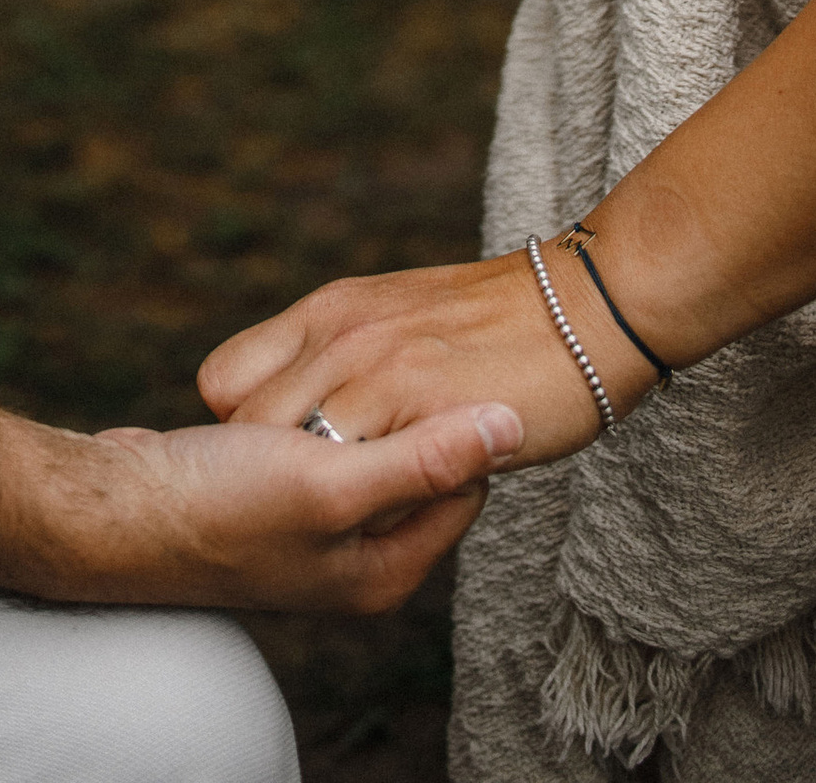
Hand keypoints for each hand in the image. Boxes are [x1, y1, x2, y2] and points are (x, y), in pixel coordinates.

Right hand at [0, 316, 520, 611]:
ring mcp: (312, 515)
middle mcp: (355, 548)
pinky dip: (311, 389)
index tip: (453, 359)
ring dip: (360, 386)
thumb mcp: (329, 486)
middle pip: (421, 453)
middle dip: (413, 399)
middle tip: (404, 336)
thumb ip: (422, 458)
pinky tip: (297, 364)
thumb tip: (512, 426)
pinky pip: (320, 421)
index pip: (469, 481)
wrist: (105, 513)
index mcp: (384, 567)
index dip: (466, 417)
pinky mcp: (271, 479)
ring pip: (368, 429)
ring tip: (355, 343)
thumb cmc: (214, 511)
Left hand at [200, 252, 655, 466]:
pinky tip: (402, 506)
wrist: (589, 305)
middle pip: (247, 430)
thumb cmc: (500, 324)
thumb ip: (348, 356)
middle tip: (309, 500)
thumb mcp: (397, 317)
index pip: (225, 382)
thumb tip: (312, 414)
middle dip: (269, 474)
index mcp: (327, 311)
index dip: (242, 430)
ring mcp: (376, 365)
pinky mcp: (420, 403)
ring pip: (293, 454)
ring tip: (356, 509)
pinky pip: (360, 469)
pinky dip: (368, 500)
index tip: (277, 458)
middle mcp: (338, 333)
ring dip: (314, 491)